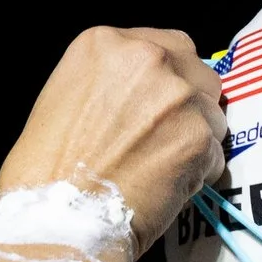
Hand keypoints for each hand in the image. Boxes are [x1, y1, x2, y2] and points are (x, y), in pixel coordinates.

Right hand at [0, 27, 228, 258]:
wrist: (58, 218)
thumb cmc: (46, 171)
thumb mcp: (64, 97)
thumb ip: (110, 83)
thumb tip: (143, 95)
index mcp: (106, 43)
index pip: (168, 47)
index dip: (168, 80)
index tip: (158, 107)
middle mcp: (147, 58)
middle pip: (198, 73)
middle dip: (189, 104)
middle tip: (165, 138)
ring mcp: (177, 96)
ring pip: (212, 114)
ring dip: (196, 140)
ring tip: (161, 168)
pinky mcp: (198, 137)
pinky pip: (215, 154)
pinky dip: (198, 174)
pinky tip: (165, 188)